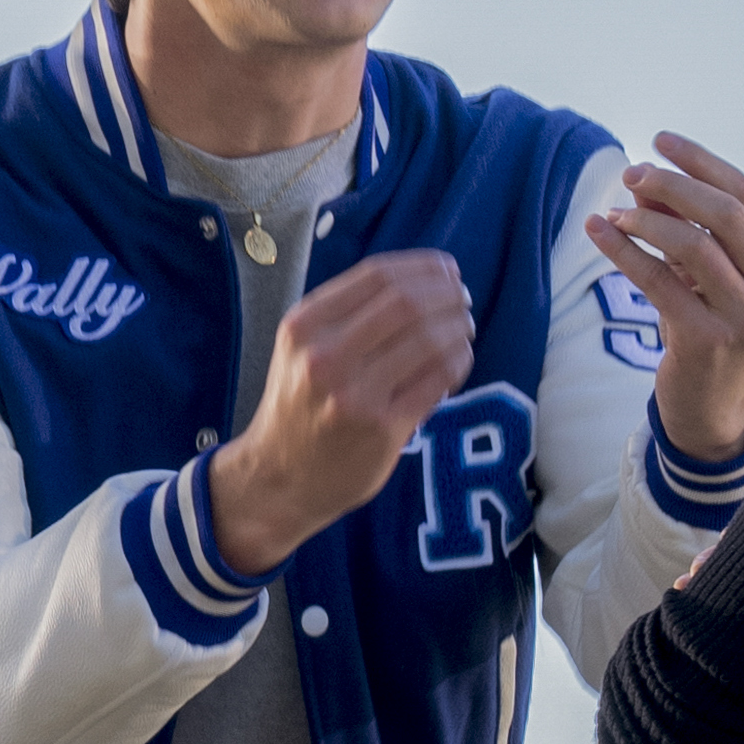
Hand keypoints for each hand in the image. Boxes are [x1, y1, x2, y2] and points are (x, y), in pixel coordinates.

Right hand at [202, 250, 476, 574]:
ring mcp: (353, 394)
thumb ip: (348, 312)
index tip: (447, 271)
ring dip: (458, 327)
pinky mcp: (382, 428)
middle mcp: (324, 356)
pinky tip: (458, 359)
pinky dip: (458, 361)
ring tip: (464, 329)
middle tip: (463, 300)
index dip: (423, 267)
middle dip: (448, 294)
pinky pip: (437, 379)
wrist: (278, 477)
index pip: (378, 275)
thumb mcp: (302, 347)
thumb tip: (428, 277)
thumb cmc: (301, 404)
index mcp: (304, 325)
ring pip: (429, 339)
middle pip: (407, 303)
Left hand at [583, 135, 743, 472]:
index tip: (661, 140)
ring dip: (646, 219)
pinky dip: (625, 251)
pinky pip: (659, 281)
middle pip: (724, 212)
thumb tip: (648, 178)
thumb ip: (691, 226)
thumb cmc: (713, 325)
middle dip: (673, 184)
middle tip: (632, 172)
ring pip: (693, 245)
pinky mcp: (709, 340)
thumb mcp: (713, 272)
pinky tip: (598, 232)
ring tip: (614, 211)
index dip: (700, 162)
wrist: (716, 405)